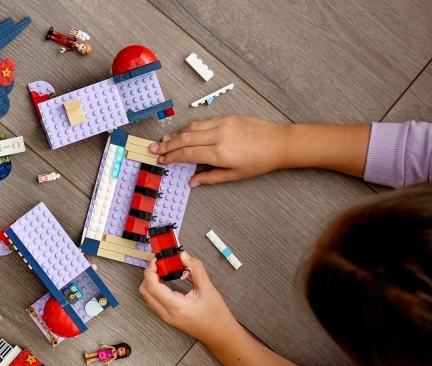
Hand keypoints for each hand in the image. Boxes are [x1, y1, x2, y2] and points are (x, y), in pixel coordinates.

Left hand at [139, 252, 235, 343]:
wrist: (219, 333)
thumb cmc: (216, 314)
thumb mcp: (208, 288)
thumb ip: (196, 269)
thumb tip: (183, 256)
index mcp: (176, 307)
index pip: (152, 287)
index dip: (151, 271)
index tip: (157, 260)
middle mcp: (167, 313)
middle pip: (145, 291)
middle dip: (148, 275)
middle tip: (160, 264)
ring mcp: (165, 317)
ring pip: (147, 297)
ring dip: (151, 281)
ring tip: (163, 271)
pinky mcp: (167, 317)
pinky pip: (153, 301)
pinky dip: (154, 289)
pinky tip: (165, 281)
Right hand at [149, 116, 286, 185]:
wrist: (278, 143)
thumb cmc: (259, 162)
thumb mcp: (234, 176)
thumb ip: (210, 177)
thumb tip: (192, 182)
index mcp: (220, 153)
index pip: (187, 153)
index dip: (171, 157)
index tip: (161, 160)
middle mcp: (218, 136)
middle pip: (185, 138)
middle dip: (167, 144)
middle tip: (153, 148)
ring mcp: (222, 124)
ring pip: (191, 127)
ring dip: (175, 134)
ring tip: (163, 140)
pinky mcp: (226, 117)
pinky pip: (202, 122)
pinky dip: (189, 127)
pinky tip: (182, 133)